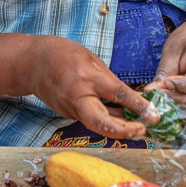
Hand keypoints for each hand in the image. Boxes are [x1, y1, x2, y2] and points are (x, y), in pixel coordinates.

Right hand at [25, 36, 158, 139]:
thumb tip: (129, 98)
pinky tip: (121, 120)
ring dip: (119, 128)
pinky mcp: (68, 114)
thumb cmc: (63, 55)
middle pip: (102, 123)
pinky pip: (91, 119)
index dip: (137, 105)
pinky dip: (107, 121)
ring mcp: (70, 109)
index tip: (154, 114)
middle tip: (143, 131)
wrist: (31, 63)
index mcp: (87, 78)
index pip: (117, 94)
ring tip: (139, 128)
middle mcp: (78, 97)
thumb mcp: (91, 59)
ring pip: (98, 124)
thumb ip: (109, 80)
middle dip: (124, 131)